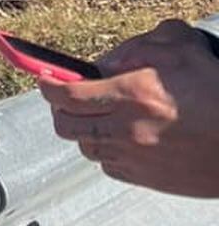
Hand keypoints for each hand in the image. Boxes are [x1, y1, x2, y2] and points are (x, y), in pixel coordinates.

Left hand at [38, 20, 218, 197]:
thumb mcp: (182, 46)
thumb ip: (139, 45)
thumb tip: (107, 60)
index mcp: (133, 93)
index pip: (67, 92)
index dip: (47, 82)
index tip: (42, 76)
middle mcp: (128, 129)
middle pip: (66, 125)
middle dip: (59, 108)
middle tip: (66, 95)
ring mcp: (136, 158)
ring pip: (86, 148)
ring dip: (83, 130)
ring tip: (97, 115)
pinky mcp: (148, 179)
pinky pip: (109, 167)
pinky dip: (106, 152)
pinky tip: (120, 137)